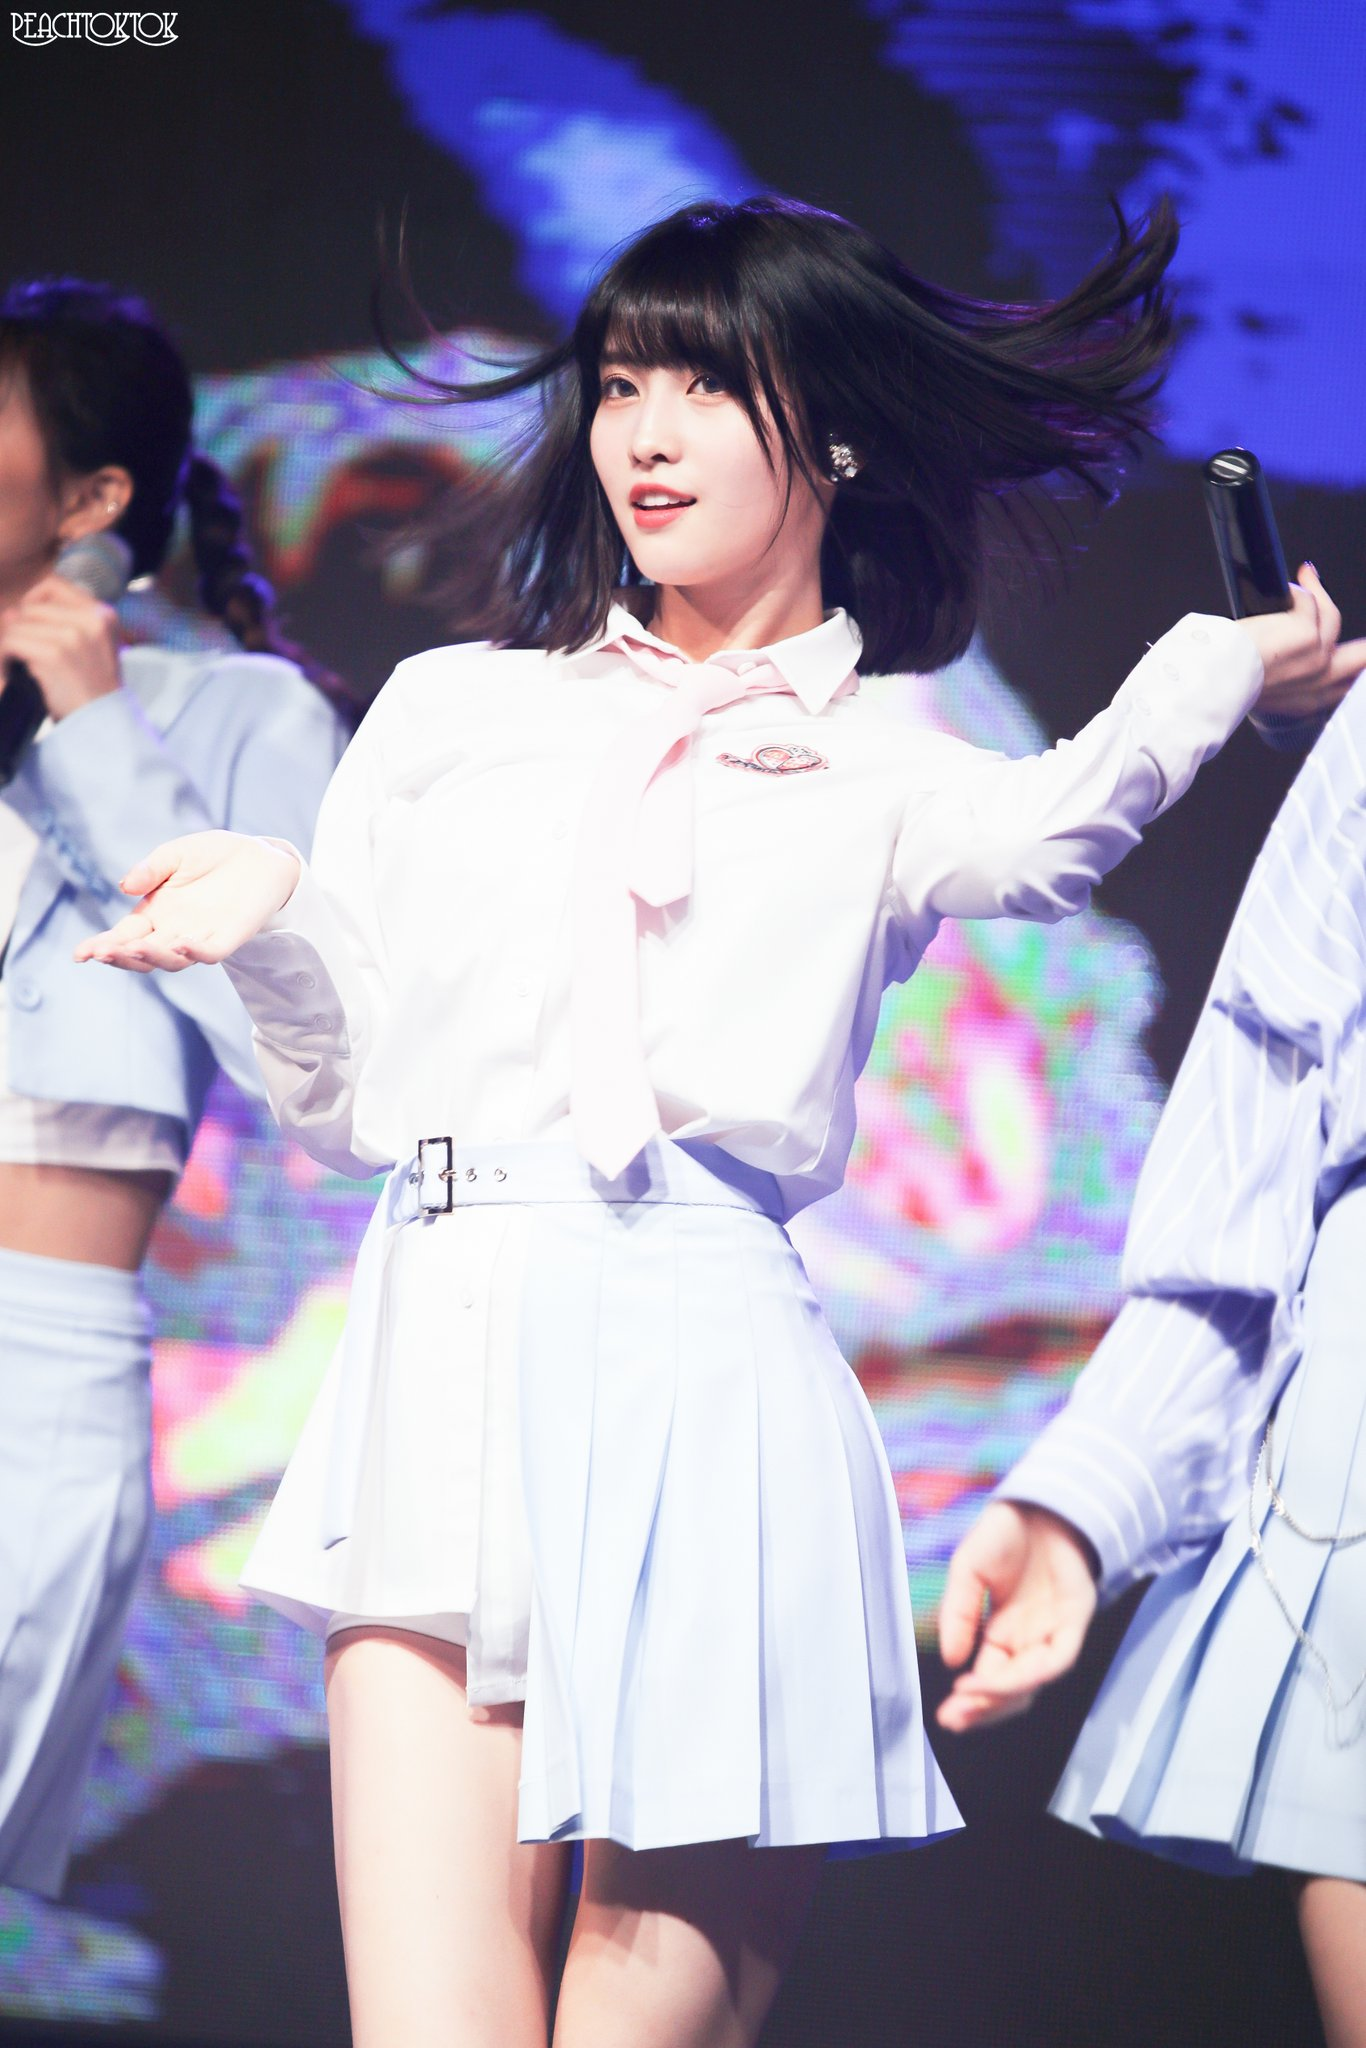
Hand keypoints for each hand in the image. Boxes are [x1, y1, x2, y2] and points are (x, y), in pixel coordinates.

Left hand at [0, 572, 121, 719]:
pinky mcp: (54, 655)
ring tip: (12, 663)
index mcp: (102, 614)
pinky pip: (11, 642)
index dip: (32, 601)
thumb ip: (61, 623)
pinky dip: (3, 657)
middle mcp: (90, 620)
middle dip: (17, 628)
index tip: (27, 624)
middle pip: (30, 607)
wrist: (104, 724)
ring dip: (8, 645)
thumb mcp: (93, 648)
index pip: (53, 585)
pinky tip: (9, 671)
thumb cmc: (93, 689)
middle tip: (17, 652)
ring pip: (16, 624)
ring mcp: (73, 637)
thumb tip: (10, 613)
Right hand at [74, 830, 300, 973]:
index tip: (80, 954)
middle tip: (101, 952)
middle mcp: (174, 931)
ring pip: (172, 960)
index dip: (102, 945)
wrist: (260, 856)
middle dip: (120, 955)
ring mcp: (201, 937)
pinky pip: (210, 952)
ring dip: (152, 956)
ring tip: (134, 948)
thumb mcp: (176, 854)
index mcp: (156, 913)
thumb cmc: (215, 855)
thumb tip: (125, 886)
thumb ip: (151, 869)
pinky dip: (195, 952)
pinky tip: (181, 945)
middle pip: (142, 954)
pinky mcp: (229, 937)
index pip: (123, 935)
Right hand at [935, 1501, 1097, 1733]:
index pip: (989, 1677)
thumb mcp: (967, 1572)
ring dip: (1001, 1696)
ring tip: (969, 1699)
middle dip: (982, 1709)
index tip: (944, 1713)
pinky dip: (1028, 1674)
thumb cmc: (1004, 1533)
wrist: (1039, 1501)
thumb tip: (950, 1660)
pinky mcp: (1075, 1622)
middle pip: (1011, 1691)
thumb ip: (958, 1615)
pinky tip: (997, 1677)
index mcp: (1004, 1632)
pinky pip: (1056, 1659)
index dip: (969, 1699)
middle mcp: (1029, 1641)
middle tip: (953, 1718)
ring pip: (1032, 1682)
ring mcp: (1054, 1633)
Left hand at [1240, 564, 1365, 720]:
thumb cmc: (1226, 679)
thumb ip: (1284, 677)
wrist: (1214, 678)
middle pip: (1360, 656)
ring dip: (1317, 592)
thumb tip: (1283, 651)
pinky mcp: (1307, 633)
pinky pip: (1309, 600)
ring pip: (1331, 616)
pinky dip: (1297, 588)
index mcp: (1306, 700)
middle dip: (1364, 648)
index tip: (1356, 656)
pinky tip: (1289, 583)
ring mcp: (1318, 656)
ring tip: (1306, 576)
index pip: (1344, 685)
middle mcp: (1319, 680)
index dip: (1353, 668)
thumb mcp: (1262, 688)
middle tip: (1358, 636)